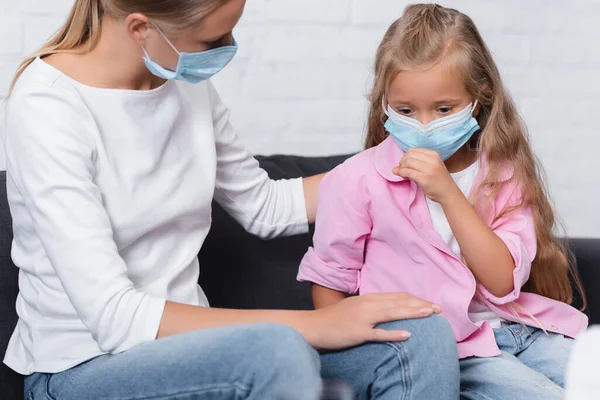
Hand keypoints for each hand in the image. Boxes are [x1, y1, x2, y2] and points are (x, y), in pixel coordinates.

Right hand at [305, 292, 441, 349]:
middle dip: (420, 304)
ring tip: (429, 314)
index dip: (416, 299)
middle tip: (439, 309)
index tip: (431, 304)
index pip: (398, 296)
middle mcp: (368, 305)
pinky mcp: (358, 332)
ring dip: (412, 313)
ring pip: (392, 313)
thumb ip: (372, 308)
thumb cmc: (333, 319)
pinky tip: (408, 335)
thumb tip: (390, 310)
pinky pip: (378, 333)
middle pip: (399, 302)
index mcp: (368, 299)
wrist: (313, 326)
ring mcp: (363, 318)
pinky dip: (394, 333)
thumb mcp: (355, 308)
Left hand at [393, 148, 457, 203]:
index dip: (405, 157)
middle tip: (404, 170)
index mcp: (434, 154)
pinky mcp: (424, 178)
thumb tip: (394, 168)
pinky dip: (402, 174)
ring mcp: (428, 168)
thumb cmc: (439, 181)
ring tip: (404, 174)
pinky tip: (405, 177)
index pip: (412, 150)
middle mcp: (432, 159)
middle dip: (402, 163)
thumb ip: (414, 165)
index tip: (406, 165)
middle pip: (409, 155)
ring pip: (407, 162)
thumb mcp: (430, 168)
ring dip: (402, 169)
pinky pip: (408, 172)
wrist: (449, 193)